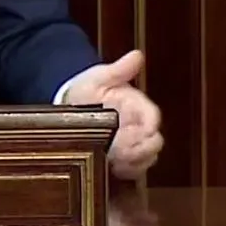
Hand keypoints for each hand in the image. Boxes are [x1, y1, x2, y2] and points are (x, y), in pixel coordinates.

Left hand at [63, 50, 162, 179]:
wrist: (71, 103)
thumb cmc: (88, 88)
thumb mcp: (100, 77)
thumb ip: (119, 70)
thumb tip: (137, 55)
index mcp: (138, 106)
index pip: (152, 117)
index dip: (148, 127)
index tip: (137, 132)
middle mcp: (139, 126)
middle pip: (154, 142)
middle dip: (141, 148)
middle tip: (122, 151)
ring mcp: (132, 143)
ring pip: (146, 159)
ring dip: (134, 161)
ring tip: (116, 160)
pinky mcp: (123, 158)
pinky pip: (133, 170)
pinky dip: (126, 170)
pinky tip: (113, 167)